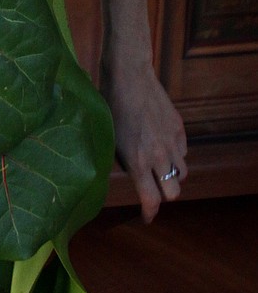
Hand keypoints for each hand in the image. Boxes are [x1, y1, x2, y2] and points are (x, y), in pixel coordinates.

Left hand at [100, 57, 187, 223]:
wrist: (129, 75)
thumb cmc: (111, 105)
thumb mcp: (110, 138)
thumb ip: (123, 161)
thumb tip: (129, 176)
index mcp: (138, 161)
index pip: (152, 200)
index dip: (149, 213)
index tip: (145, 217)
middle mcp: (159, 156)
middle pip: (174, 193)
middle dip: (164, 196)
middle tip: (152, 190)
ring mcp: (172, 141)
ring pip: (183, 174)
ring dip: (172, 176)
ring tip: (159, 169)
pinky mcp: (179, 128)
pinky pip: (183, 152)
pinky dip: (176, 155)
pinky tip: (163, 146)